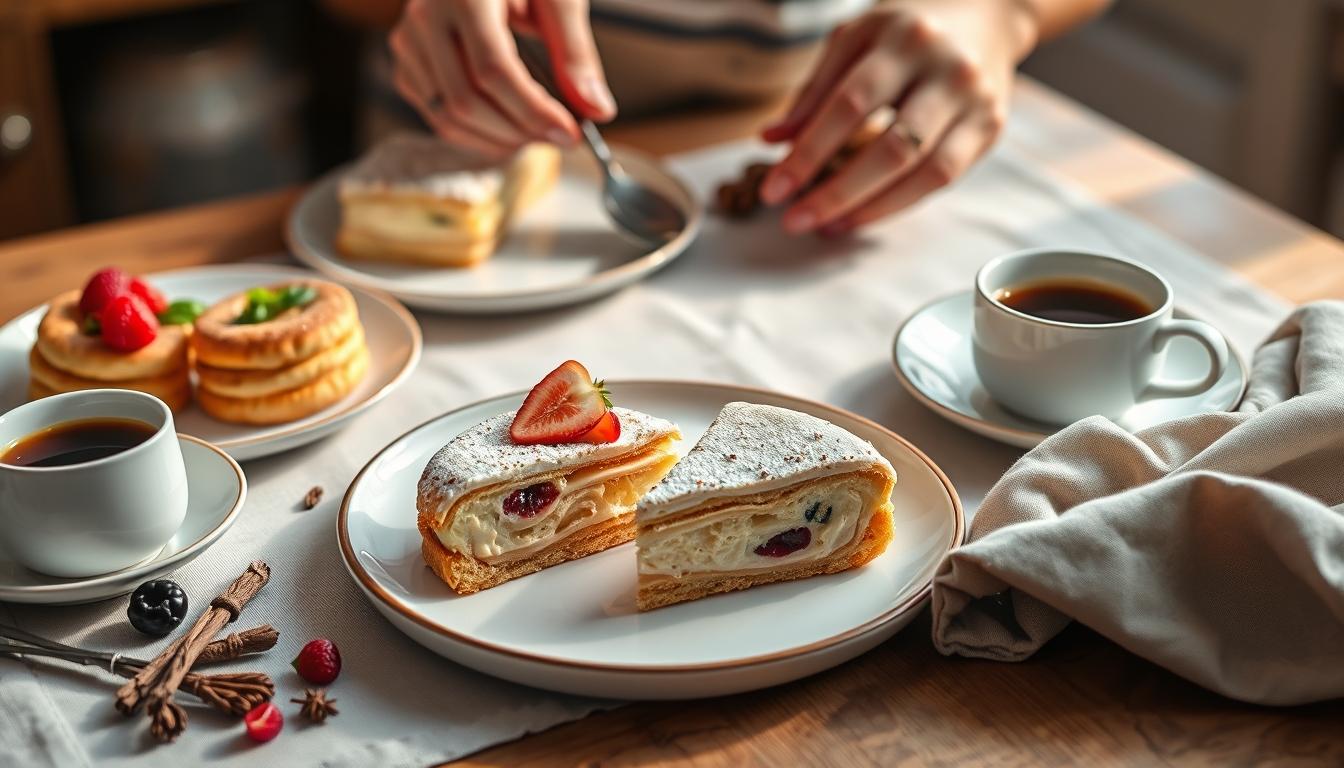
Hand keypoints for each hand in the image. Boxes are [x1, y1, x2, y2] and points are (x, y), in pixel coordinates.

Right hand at [390, 0, 615, 156]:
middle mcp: (425, 17)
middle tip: (559, 137)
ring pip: (448, 117)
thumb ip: (576, 53)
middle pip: (466, 101)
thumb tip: (597, 110)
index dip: (532, 111)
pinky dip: (476, 135)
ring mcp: (409, 43)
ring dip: (498, 140)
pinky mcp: (407, 64)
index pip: (493, 70)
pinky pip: (438, 117)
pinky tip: (509, 128)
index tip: (570, 134)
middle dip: (518, 132)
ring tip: (537, 134)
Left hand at [759, 0, 1037, 234]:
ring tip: (827, 226)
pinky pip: (942, 180)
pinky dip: (897, 204)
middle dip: (837, 192)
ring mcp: (975, 101)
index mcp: (904, 39)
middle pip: (892, 147)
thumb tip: (771, 140)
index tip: (774, 190)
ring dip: (869, 208)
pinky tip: (861, 215)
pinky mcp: (991, 128)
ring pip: (923, 171)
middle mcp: (947, 69)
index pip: (850, 105)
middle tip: (795, 221)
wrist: (983, 13)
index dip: (809, 153)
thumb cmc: (904, 32)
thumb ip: (815, 91)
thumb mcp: (854, 40)